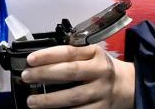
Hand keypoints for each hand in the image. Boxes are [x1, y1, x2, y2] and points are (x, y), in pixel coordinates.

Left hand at [20, 44, 134, 108]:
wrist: (127, 85)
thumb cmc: (101, 68)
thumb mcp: (91, 54)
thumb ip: (71, 54)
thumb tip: (39, 60)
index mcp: (95, 54)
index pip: (69, 52)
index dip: (48, 55)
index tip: (30, 59)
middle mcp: (100, 71)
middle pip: (70, 72)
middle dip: (45, 74)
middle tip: (26, 77)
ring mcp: (101, 91)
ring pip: (73, 97)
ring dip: (50, 100)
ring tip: (32, 101)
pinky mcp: (102, 108)